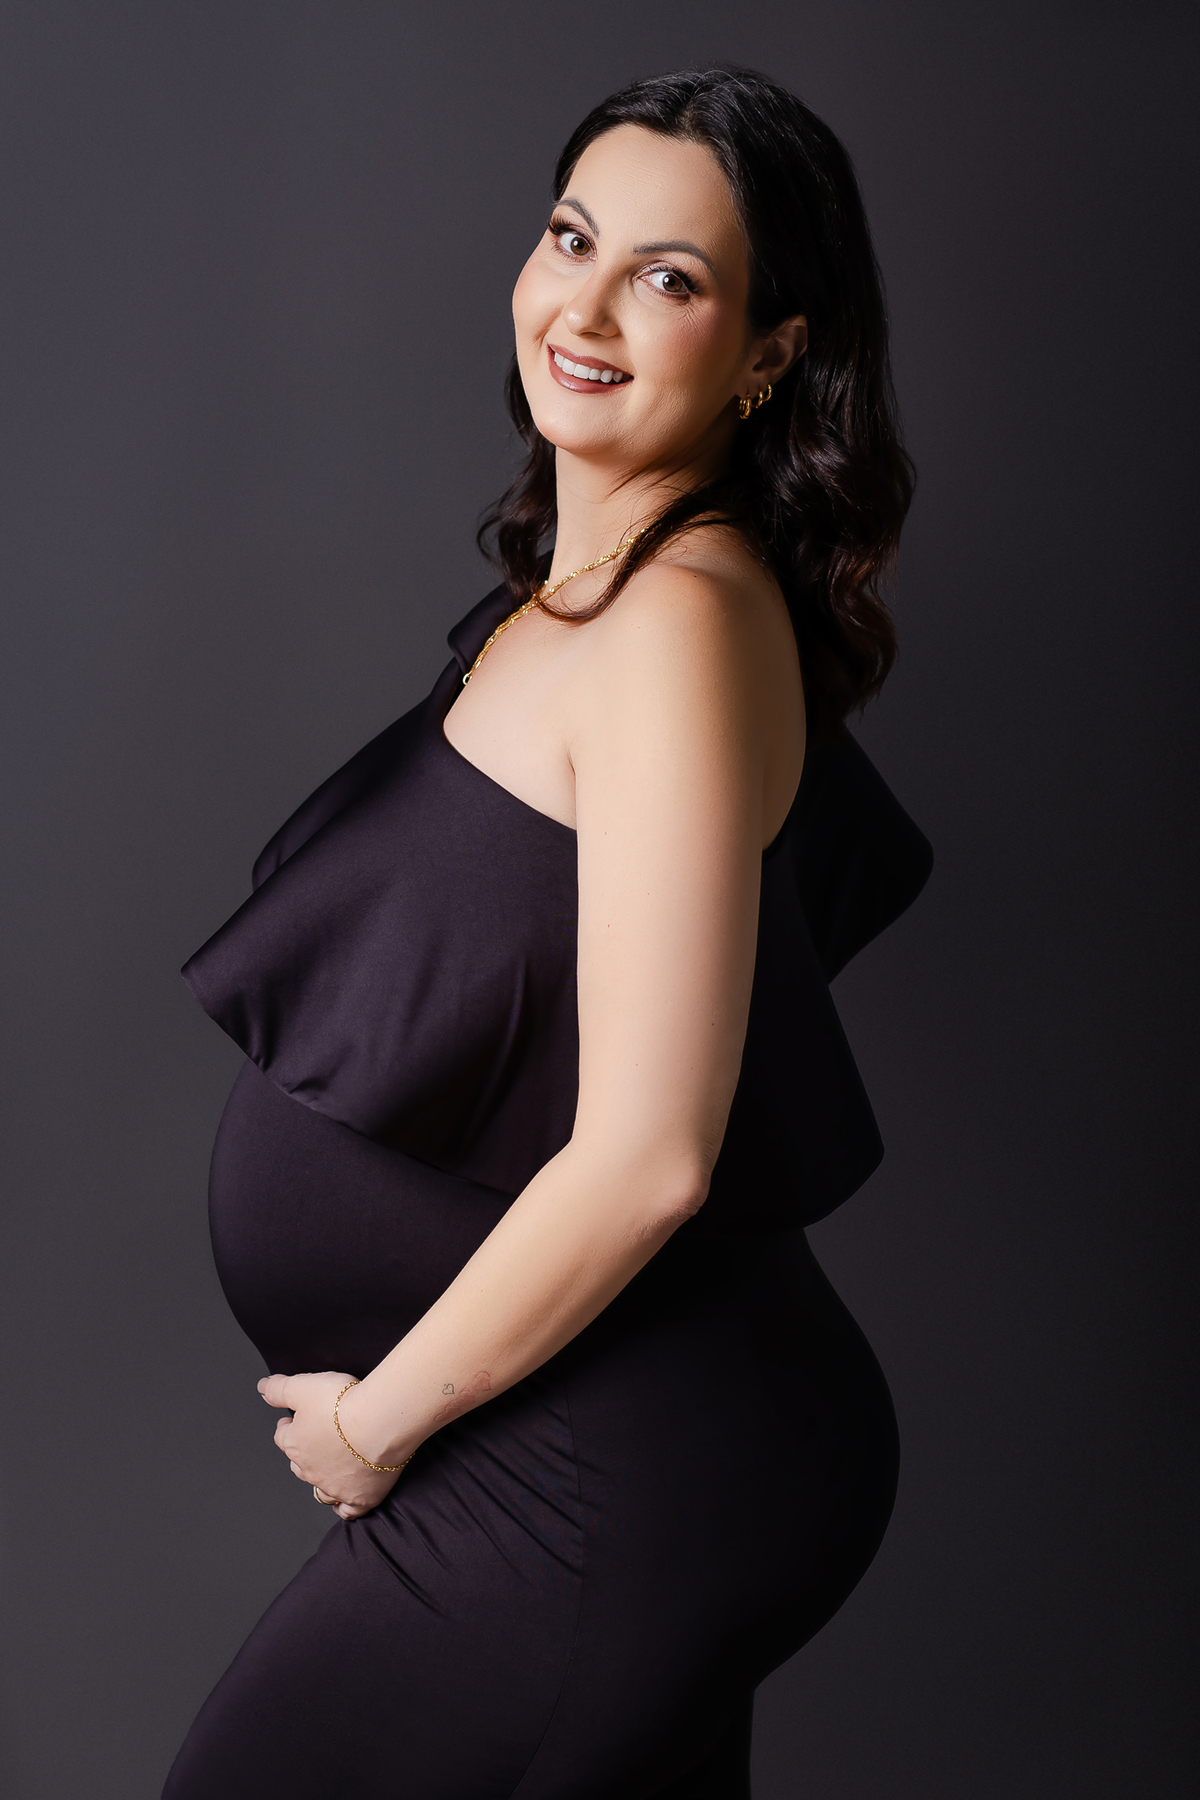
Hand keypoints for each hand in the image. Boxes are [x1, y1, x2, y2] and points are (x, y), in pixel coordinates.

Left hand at [258, 1371, 401, 1520]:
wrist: (379, 1423)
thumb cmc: (344, 1404)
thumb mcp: (304, 1386)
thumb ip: (279, 1388)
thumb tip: (262, 1389)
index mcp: (295, 1444)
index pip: (282, 1437)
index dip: (287, 1427)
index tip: (293, 1420)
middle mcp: (310, 1470)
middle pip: (298, 1465)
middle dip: (303, 1453)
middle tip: (316, 1438)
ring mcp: (335, 1487)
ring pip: (319, 1490)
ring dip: (320, 1480)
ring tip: (328, 1468)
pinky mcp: (360, 1498)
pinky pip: (347, 1510)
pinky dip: (343, 1507)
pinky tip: (344, 1501)